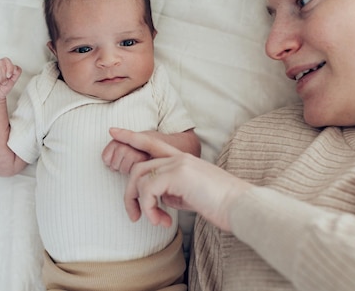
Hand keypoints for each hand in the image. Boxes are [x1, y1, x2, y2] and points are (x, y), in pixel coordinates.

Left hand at [110, 127, 251, 231]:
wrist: (241, 206)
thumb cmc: (221, 205)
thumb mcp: (193, 196)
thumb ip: (175, 191)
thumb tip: (161, 199)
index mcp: (184, 159)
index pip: (151, 142)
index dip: (130, 136)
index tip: (113, 132)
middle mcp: (179, 157)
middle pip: (137, 166)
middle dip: (129, 193)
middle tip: (133, 216)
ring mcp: (178, 164)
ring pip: (139, 178)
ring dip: (139, 205)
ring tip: (154, 221)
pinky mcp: (178, 175)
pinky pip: (148, 190)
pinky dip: (149, 210)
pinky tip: (163, 221)